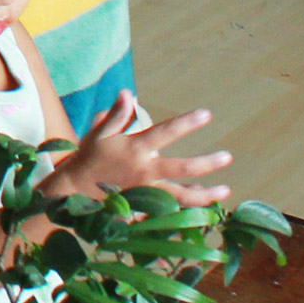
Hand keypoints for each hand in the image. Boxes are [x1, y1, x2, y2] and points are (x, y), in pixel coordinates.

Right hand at [49, 94, 232, 205]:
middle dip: (207, 163)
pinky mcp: (146, 207)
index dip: (187, 123)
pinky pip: (172, 209)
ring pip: (182, 195)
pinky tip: (203, 203)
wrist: (76, 189)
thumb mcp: (101, 133)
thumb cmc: (90, 156)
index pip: (166, 132)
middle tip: (227, 157)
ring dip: (205, 194)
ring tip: (225, 191)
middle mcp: (146, 170)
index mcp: (136, 148)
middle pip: (183, 168)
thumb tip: (128, 93)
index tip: (206, 114)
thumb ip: (117, 114)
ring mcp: (148, 192)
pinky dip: (188, 207)